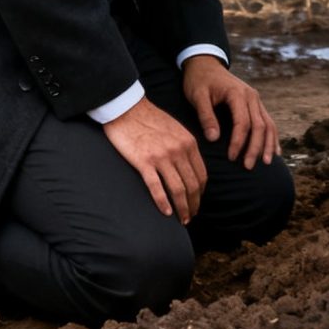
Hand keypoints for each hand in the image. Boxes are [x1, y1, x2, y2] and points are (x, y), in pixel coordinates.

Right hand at [102, 97, 206, 222]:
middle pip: (192, 185)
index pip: (201, 175)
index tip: (197, 202)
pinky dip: (163, 203)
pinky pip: (157, 188)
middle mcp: (178, 150)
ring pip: (178, 190)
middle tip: (190, 216)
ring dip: (182, 208)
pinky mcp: (144, 162)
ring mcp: (162, 157)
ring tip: (181, 220)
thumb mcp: (176, 129)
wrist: (127, 108)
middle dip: (193, 204)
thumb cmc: (150, 119)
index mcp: (188, 142)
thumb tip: (189, 168)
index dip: (201, 193)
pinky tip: (166, 213)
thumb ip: (185, 147)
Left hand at [183, 55, 279, 169]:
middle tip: (247, 167)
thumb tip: (214, 139)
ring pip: (268, 124)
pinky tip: (275, 151)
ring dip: (268, 144)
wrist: (205, 64)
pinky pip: (268, 121)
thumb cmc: (200, 80)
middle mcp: (251, 96)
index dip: (238, 142)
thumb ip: (206, 116)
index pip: (243, 123)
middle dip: (255, 148)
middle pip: (259, 125)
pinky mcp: (255, 103)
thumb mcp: (197, 96)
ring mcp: (255, 99)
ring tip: (267, 163)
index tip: (231, 158)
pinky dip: (272, 136)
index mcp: (238, 94)